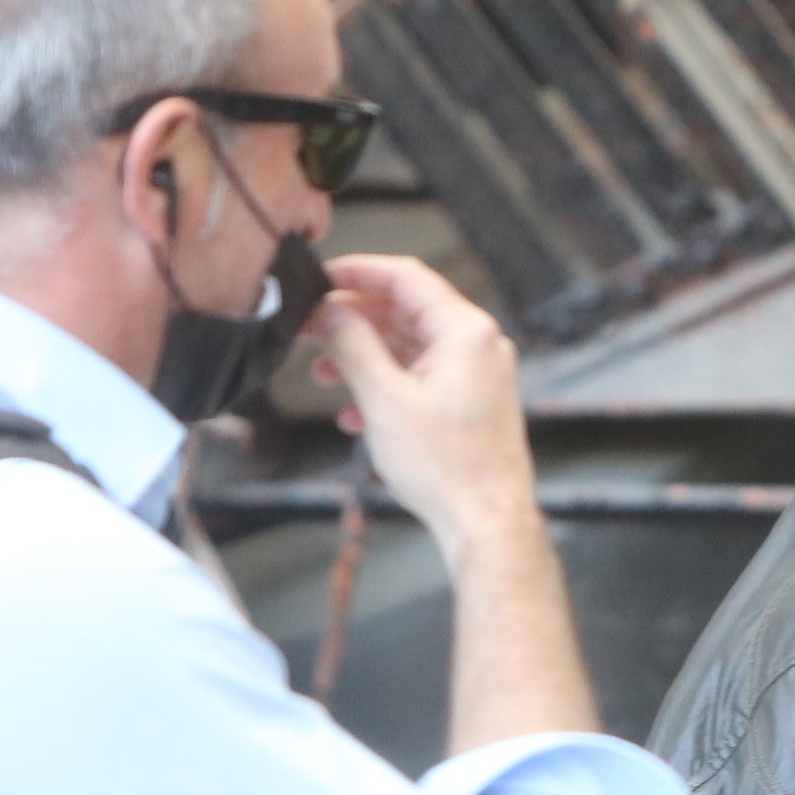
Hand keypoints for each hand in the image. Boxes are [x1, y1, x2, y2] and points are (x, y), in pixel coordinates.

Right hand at [312, 254, 535, 558]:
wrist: (486, 521)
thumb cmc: (446, 467)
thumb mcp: (383, 399)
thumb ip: (353, 346)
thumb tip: (333, 313)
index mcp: (465, 332)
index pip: (405, 277)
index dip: (356, 272)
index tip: (320, 278)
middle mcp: (478, 345)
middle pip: (403, 312)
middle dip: (351, 322)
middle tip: (308, 330)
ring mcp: (477, 374)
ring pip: (408, 348)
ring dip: (363, 358)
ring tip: (322, 375)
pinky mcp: (471, 402)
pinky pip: (421, 378)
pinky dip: (386, 387)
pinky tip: (354, 415)